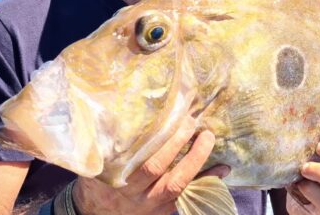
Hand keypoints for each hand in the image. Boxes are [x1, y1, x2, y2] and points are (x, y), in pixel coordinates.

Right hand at [70, 115, 229, 214]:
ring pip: (178, 185)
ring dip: (196, 161)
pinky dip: (206, 182)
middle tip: (191, 122)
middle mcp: (137, 195)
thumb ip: (109, 146)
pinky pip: (188, 196)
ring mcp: (153, 205)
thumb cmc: (97, 185)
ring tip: (208, 138)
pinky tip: (222, 168)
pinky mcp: (164, 211)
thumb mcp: (98, 167)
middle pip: (161, 169)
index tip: (172, 119)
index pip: (144, 162)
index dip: (162, 142)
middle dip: (178, 144)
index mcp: (121, 181)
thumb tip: (117, 114)